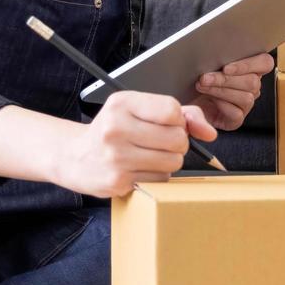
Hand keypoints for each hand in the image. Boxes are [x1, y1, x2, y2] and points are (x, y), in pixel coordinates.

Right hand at [53, 90, 218, 198]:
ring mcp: (116, 157)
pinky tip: (139, 168)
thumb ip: (180, 114)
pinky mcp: (118, 181)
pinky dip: (156, 175)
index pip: (172, 110)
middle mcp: (116, 128)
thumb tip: (209, 132)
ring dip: (168, 160)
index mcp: (121, 103)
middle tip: (158, 142)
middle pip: (178, 138)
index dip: (177, 119)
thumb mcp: (138, 110)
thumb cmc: (114, 130)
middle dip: (176, 142)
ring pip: (173, 161)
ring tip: (149, 155)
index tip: (166, 123)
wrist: (75, 157)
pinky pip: (160, 179)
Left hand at [193, 52, 273, 130]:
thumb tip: (217, 50)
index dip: (249, 64)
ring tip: (202, 86)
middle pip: (252, 81)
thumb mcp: (208, 62)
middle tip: (205, 77)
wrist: (185, 97)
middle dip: (226, 79)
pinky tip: (209, 101)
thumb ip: (218, 55)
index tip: (227, 67)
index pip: (265, 63)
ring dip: (220, 91)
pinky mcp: (237, 119)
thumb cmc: (198, 76)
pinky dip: (221, 106)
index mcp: (251, 67)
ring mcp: (246, 104)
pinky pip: (237, 113)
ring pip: (246, 97)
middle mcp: (252, 86)